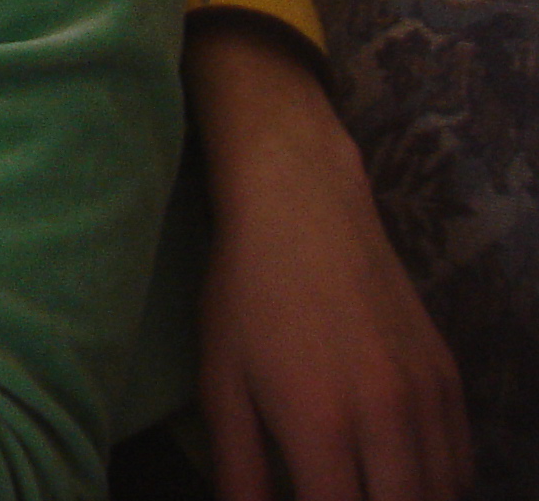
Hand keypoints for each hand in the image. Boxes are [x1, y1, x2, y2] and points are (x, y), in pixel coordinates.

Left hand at [187, 20, 472, 500]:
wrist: (302, 208)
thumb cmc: (244, 293)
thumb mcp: (220, 381)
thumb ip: (238, 467)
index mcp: (320, 423)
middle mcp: (387, 417)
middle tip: (335, 494)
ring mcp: (428, 396)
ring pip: (442, 493)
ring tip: (362, 488)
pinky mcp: (449, 375)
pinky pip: (461, 460)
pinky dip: (438, 483)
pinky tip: (398, 477)